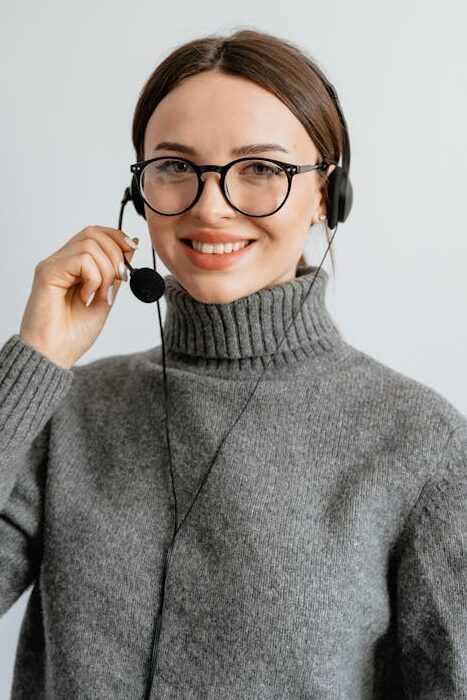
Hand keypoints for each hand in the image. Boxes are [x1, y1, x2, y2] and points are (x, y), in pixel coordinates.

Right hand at [19, 226, 139, 368]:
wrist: (54, 356)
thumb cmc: (73, 334)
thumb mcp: (105, 298)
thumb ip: (115, 273)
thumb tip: (131, 245)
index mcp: (73, 266)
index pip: (96, 234)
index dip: (117, 237)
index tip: (132, 251)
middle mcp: (61, 261)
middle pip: (93, 233)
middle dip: (116, 254)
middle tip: (118, 281)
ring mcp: (53, 265)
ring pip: (90, 244)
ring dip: (105, 271)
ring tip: (99, 295)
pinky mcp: (47, 272)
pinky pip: (81, 259)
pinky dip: (93, 278)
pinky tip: (86, 297)